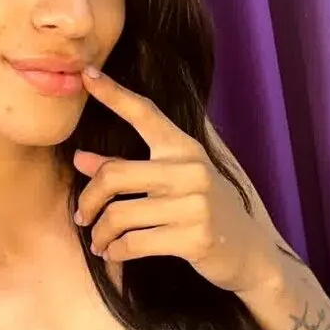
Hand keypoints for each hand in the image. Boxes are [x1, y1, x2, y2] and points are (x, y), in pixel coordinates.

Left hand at [72, 68, 271, 292]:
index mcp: (185, 149)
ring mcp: (196, 204)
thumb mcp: (173, 183)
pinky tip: (113, 254)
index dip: (113, 93)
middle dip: (88, 200)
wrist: (249, 252)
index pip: (145, 113)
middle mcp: (191, 170)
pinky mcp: (195, 238)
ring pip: (120, 215)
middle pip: (114, 175)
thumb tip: (80, 159)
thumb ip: (127, 169)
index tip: (86, 76)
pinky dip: (116, 251)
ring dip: (101, 234)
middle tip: (81, 216)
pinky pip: (135, 243)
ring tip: (98, 242)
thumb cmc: (203, 212)